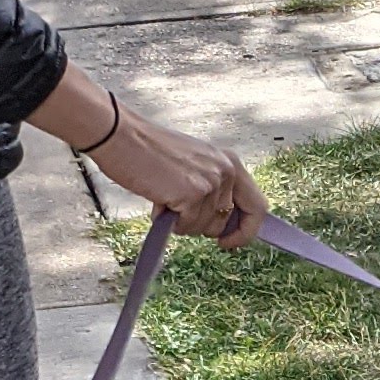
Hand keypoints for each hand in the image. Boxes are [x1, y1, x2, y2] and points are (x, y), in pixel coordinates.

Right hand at [34, 66, 268, 248]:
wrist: (122, 137)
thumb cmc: (149, 152)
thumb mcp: (194, 166)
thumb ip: (212, 190)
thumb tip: (221, 225)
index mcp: (230, 162)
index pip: (258, 206)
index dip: (246, 231)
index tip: (228, 242)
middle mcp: (226, 171)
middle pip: (226, 223)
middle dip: (202, 227)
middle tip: (179, 212)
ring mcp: (211, 183)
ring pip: (203, 228)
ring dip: (181, 222)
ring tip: (164, 196)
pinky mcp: (193, 194)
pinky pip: (185, 226)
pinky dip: (169, 221)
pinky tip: (158, 199)